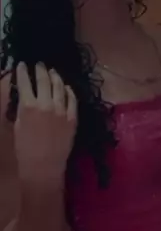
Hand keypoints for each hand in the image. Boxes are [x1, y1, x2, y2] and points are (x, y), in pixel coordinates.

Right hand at [14, 63, 76, 184]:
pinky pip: (72, 99)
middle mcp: (46, 104)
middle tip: (39, 65)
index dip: (22, 72)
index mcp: (28, 106)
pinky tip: (66, 87)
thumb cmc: (25, 149)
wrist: (43, 166)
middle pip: (44, 80)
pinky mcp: (73, 118)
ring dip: (55, 77)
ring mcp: (62, 110)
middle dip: (40, 70)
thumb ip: (22, 109)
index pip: (24, 82)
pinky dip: (68, 91)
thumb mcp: (18, 125)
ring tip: (52, 72)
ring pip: (59, 87)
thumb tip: (25, 97)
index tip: (21, 65)